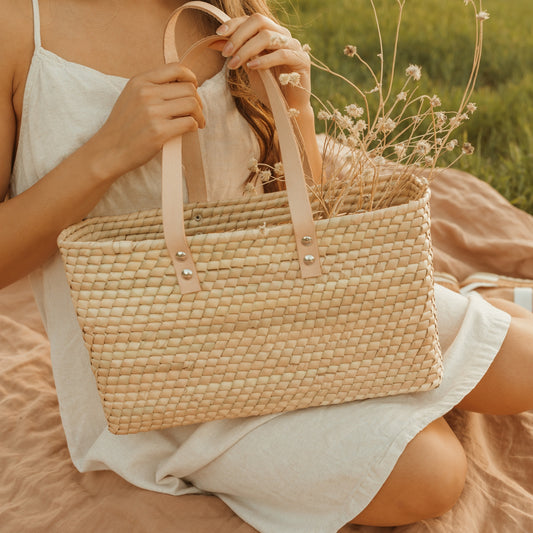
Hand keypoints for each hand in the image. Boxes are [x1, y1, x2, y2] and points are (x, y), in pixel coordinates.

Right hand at [89, 63, 204, 180]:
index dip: (191, 77)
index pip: (176, 69)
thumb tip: (184, 85)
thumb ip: (153, 88)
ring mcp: (153, 112)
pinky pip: (189, 123)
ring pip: (192, 105)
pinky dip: (194, 126)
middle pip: (189, 89)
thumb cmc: (124, 126)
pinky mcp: (159, 131)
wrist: (110, 150)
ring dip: (199, 114)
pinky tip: (191, 130)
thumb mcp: (131, 96)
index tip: (194, 87)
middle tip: (197, 111)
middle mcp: (146, 93)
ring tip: (197, 122)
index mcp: (140, 81)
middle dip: (198, 101)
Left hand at [214, 14, 311, 112]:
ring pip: (268, 36)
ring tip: (235, 64)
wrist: (288, 109)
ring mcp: (294, 46)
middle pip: (259, 21)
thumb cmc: (270, 89)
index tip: (218, 34)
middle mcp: (284, 36)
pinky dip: (264, 60)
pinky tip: (253, 67)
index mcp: (272, 34)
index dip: (235, 24)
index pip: (252, 20)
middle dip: (239, 35)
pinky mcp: (302, 60)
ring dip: (247, 49)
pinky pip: (282, 54)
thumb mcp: (249, 69)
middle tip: (226, 53)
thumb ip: (238, 54)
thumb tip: (215, 42)